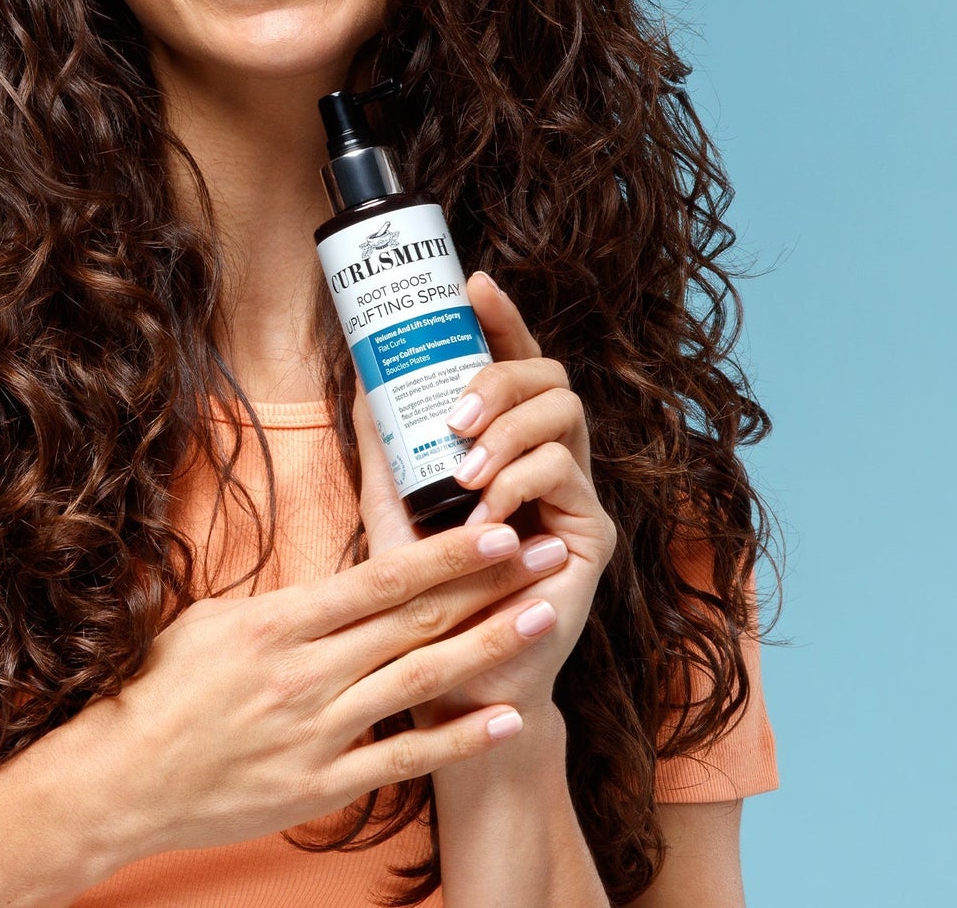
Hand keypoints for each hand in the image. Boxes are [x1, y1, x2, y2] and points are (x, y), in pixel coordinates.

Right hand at [57, 511, 560, 863]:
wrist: (120, 777)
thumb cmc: (160, 689)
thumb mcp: (214, 621)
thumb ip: (285, 604)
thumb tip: (340, 582)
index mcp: (280, 622)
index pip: (381, 578)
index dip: (446, 552)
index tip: (497, 528)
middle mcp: (306, 672)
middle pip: (417, 620)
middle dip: (489, 584)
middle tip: (546, 553)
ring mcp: (318, 732)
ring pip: (422, 682)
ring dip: (490, 648)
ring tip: (545, 619)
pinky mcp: (321, 786)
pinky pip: (403, 761)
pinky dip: (459, 740)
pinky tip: (509, 718)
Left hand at [401, 270, 616, 722]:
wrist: (454, 674)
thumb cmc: (425, 589)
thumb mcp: (393, 503)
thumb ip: (387, 442)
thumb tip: (364, 372)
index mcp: (507, 440)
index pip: (515, 362)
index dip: (501, 319)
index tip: (473, 283)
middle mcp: (549, 456)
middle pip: (548, 375)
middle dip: (498, 379)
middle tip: (452, 417)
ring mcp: (576, 492)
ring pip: (562, 414)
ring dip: (506, 429)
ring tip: (463, 469)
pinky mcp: (592, 532)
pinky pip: (566, 473)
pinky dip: (520, 480)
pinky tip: (484, 513)